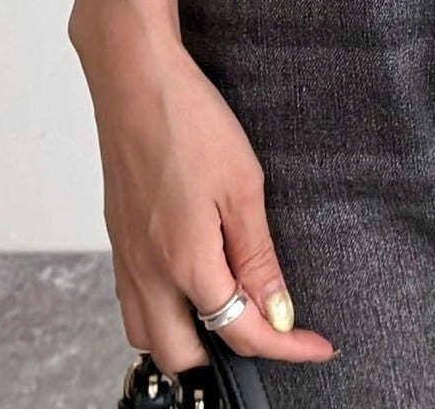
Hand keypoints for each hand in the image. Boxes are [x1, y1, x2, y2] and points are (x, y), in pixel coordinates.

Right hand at [74, 17, 337, 373]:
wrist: (135, 79)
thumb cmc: (189, 120)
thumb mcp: (243, 186)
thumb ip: (258, 258)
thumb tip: (278, 313)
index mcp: (184, 263)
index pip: (239, 332)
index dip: (286, 348)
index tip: (317, 347)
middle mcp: (147, 272)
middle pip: (182, 355)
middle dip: (226, 356)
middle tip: (270, 329)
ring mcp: (126, 258)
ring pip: (148, 333)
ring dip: (188, 337)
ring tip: (231, 308)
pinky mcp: (117, 238)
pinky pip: (134, 301)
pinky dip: (163, 310)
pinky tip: (192, 279)